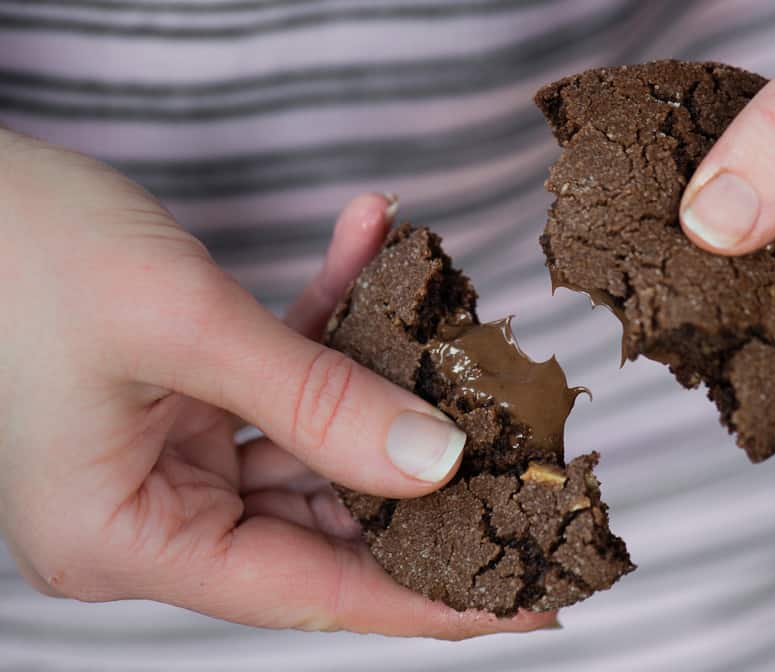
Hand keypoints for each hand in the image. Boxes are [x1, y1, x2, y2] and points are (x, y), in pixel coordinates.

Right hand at [0, 127, 554, 636]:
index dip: (426, 601)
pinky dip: (325, 317)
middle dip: (421, 478)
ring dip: (377, 371)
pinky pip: (280, 375)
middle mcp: (150, 511)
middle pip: (322, 520)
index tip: (521, 603)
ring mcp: (169, 455)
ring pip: (313, 439)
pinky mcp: (185, 400)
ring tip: (455, 332)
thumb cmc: (20, 253)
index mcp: (127, 537)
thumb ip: (318, 400)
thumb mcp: (183, 325)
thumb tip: (434, 462)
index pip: (310, 592)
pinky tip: (369, 242)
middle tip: (521, 465)